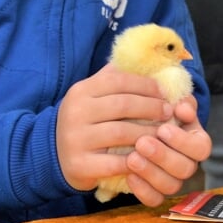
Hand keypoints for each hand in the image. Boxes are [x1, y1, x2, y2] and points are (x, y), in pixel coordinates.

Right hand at [55, 65, 173, 193]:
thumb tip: (150, 58)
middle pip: (123, 105)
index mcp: (82, 90)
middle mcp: (76, 112)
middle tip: (168, 113)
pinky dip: (136, 159)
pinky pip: (115, 162)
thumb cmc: (86, 120)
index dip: (147, 85)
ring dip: (148, 133)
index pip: (120, 80)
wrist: (54, 154)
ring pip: (122, 133)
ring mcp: (76, 139)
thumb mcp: (94, 94)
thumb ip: (116, 76)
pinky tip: (148, 156)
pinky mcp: (80, 165)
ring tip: (163, 134)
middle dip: (151, 108)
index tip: (164, 93)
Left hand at [124, 96, 213, 205]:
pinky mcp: (156, 192)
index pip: (200, 148)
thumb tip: (183, 108)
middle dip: (163, 156)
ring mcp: (172, 180)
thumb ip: (181, 101)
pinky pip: (154, 199)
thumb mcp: (171, 102)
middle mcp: (188, 163)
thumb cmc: (158, 112)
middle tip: (141, 143)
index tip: (163, 129)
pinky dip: (143, 190)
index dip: (183, 141)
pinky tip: (129, 176)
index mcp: (197, 143)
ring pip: (171, 186)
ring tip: (131, 158)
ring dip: (151, 172)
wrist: (137, 126)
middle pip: (185, 169)